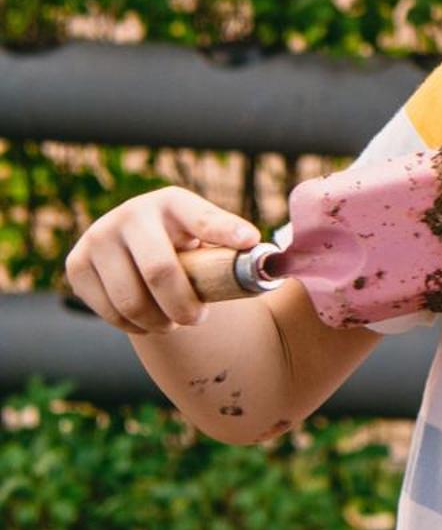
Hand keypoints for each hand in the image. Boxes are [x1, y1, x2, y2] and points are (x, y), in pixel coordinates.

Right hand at [65, 187, 261, 333]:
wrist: (137, 249)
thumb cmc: (189, 249)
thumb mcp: (212, 240)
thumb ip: (239, 246)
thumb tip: (277, 264)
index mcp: (174, 203)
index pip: (202, 217)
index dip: (226, 230)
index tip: (249, 240)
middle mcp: (131, 214)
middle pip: (160, 273)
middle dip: (185, 307)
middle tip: (198, 318)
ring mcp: (98, 237)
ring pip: (132, 300)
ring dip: (160, 321)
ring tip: (173, 320)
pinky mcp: (77, 265)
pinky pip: (110, 312)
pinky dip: (135, 326)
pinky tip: (147, 318)